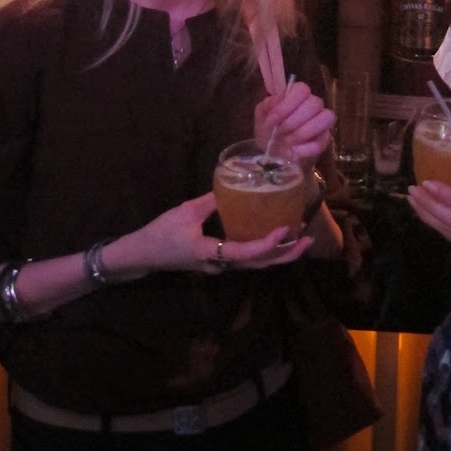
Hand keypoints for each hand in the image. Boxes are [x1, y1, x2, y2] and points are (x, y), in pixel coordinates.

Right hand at [131, 192, 312, 276]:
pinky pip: (247, 259)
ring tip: (300, 239)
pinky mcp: (219, 263)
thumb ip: (212, 200)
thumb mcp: (185, 212)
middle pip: (259, 265)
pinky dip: (265, 252)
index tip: (285, 229)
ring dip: (279, 255)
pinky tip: (275, 238)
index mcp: (211, 254)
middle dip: (286, 255)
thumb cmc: (162, 233)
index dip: (267, 244)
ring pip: (255, 265)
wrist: (142, 255)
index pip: (245, 252)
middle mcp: (220, 265)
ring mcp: (220, 267)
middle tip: (308, 239)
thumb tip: (237, 182)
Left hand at [254, 81, 334, 164]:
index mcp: (297, 95)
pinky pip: (322, 141)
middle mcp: (313, 105)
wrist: (271, 150)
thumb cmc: (268, 127)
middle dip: (294, 121)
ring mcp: (322, 121)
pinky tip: (294, 151)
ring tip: (288, 141)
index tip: (275, 117)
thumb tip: (277, 101)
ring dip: (303, 132)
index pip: (302, 89)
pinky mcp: (325, 139)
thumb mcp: (262, 115)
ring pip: (325, 118)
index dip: (288, 103)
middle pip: (315, 103)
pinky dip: (305, 149)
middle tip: (280, 131)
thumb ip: (268, 105)